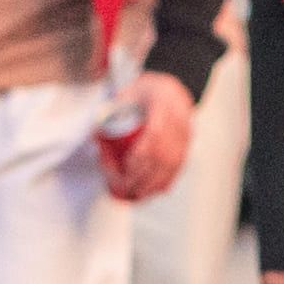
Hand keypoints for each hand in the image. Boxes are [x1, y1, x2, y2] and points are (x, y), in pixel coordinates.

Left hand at [100, 73, 196, 203]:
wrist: (175, 88)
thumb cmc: (148, 90)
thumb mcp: (130, 90)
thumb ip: (113, 108)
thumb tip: (96, 132)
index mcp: (164, 106)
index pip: (155, 136)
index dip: (141, 156)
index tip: (126, 168)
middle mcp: (180, 123)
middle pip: (163, 155)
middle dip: (143, 175)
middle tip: (124, 187)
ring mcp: (186, 135)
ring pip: (172, 164)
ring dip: (154, 183)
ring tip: (137, 195)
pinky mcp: (187, 145)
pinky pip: (179, 166)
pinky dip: (166, 181)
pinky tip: (154, 191)